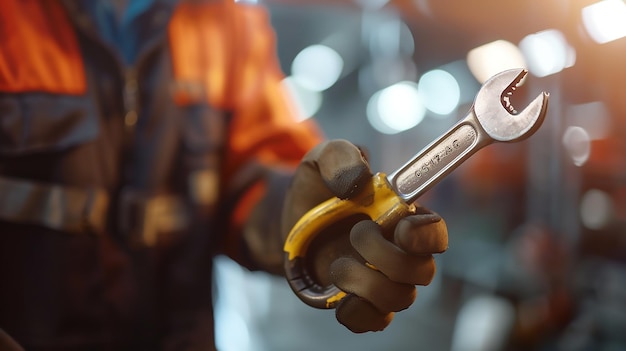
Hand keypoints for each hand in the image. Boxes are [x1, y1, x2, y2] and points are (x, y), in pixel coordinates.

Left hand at [282, 139, 447, 332]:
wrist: (287, 222)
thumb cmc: (317, 189)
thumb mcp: (322, 160)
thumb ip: (341, 156)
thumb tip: (360, 180)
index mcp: (403, 217)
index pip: (436, 233)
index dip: (427, 236)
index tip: (402, 227)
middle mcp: (401, 254)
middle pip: (423, 272)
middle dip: (387, 256)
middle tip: (357, 232)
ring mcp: (384, 283)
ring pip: (399, 298)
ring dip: (366, 283)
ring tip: (338, 265)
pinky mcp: (363, 305)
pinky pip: (374, 322)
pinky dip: (356, 312)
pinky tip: (338, 295)